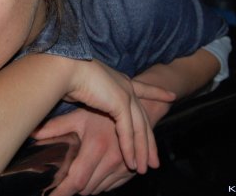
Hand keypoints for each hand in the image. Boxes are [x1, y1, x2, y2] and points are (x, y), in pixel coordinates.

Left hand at [32, 108, 133, 194]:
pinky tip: (93, 171)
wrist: (131, 114)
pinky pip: (109, 187)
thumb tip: (33, 134)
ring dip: (85, 186)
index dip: (62, 191)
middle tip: (62, 180)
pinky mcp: (129, 172)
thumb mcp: (78, 117)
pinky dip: (98, 184)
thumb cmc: (102, 114)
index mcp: (97, 146)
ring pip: (97, 190)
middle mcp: (112, 159)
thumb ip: (56, 127)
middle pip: (85, 189)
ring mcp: (123, 167)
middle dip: (72, 187)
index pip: (77, 180)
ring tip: (79, 171)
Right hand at [65, 60, 174, 175]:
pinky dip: (129, 148)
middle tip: (155, 159)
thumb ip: (90, 97)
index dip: (157, 93)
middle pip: (143, 117)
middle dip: (150, 140)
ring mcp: (126, 94)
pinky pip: (128, 131)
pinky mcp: (121, 103)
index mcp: (118, 79)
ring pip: (140, 128)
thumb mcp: (84, 87)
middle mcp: (126, 86)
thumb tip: (83, 101)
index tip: (171, 96)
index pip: (143, 89)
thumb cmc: (66, 75)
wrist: (65, 68)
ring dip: (142, 150)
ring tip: (145, 168)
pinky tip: (131, 162)